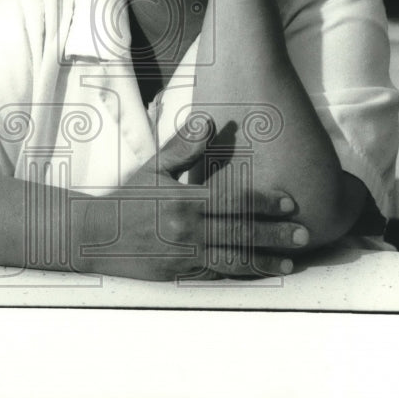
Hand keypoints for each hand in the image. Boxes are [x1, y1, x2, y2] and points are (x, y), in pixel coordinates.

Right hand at [73, 116, 309, 280]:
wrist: (94, 235)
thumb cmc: (128, 197)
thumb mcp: (153, 167)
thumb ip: (182, 147)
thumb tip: (207, 122)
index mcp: (183, 200)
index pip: (232, 200)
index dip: (264, 202)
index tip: (289, 202)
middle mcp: (186, 230)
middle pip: (239, 232)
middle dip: (275, 234)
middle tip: (304, 234)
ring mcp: (183, 255)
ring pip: (232, 260)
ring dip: (264, 261)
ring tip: (290, 263)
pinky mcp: (179, 274)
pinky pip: (216, 274)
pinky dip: (241, 274)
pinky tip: (259, 273)